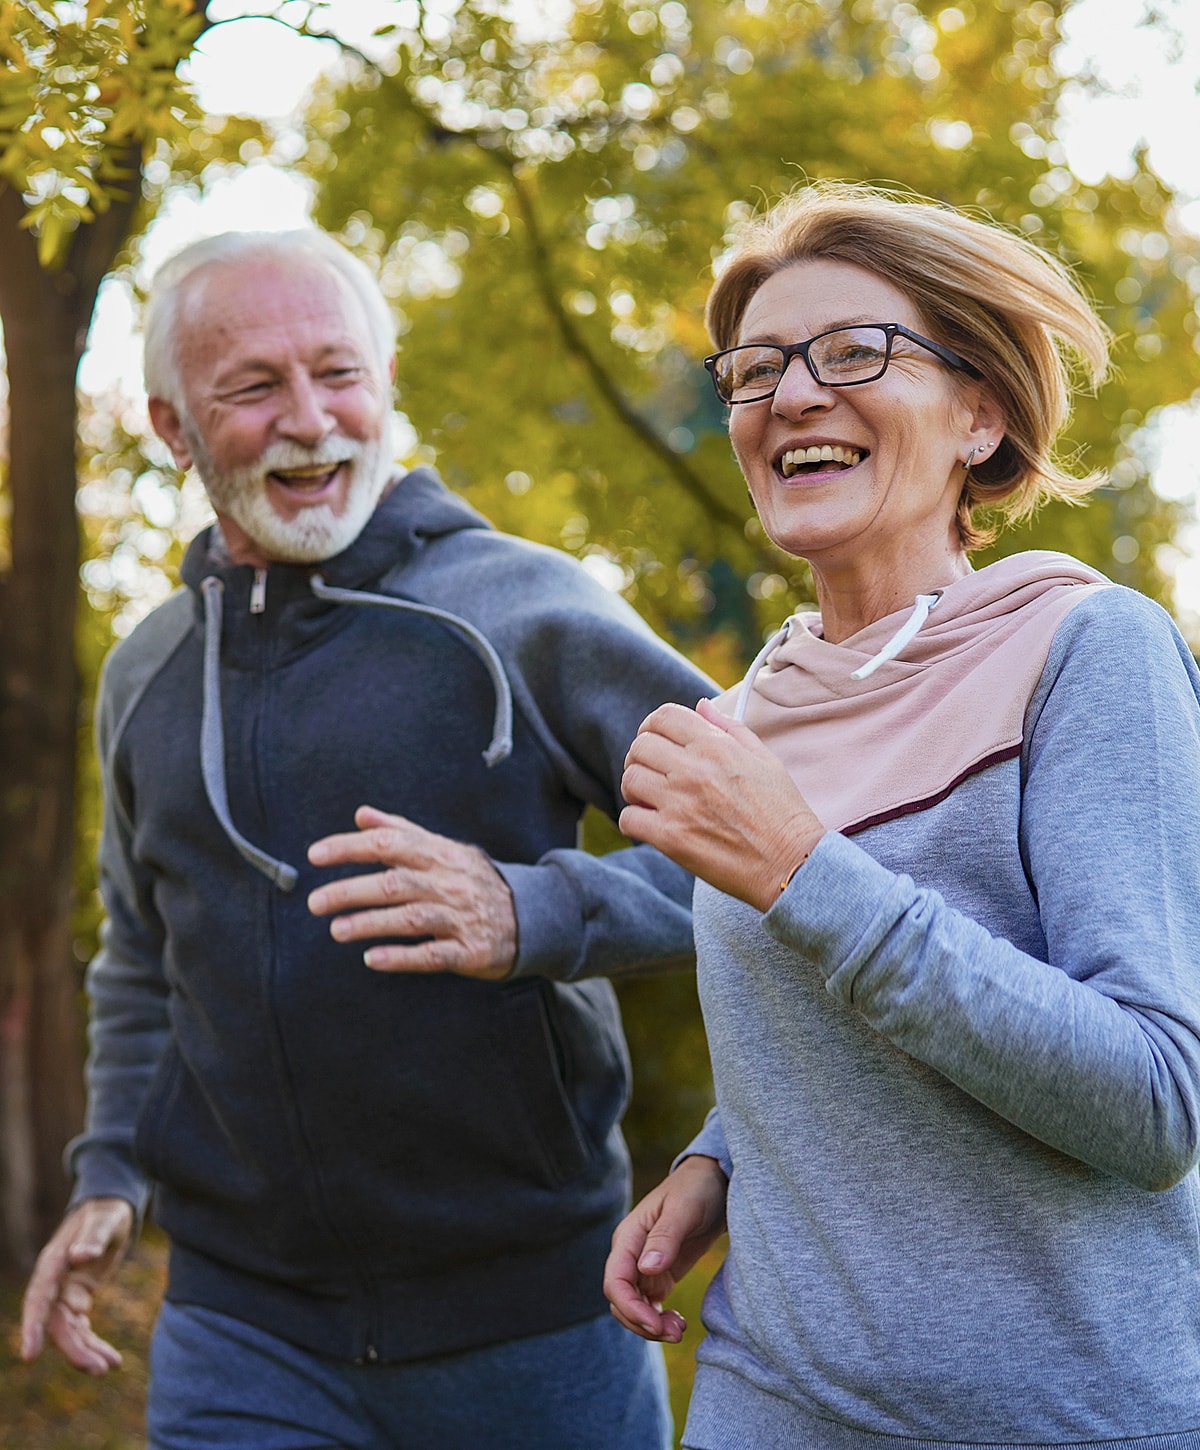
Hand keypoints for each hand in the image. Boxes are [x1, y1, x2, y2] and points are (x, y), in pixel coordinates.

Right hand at [20, 1196, 133, 1374]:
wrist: (110, 1208)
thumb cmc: (107, 1211)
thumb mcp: (106, 1219)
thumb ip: (94, 1235)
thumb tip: (80, 1256)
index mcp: (54, 1264)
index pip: (39, 1300)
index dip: (33, 1327)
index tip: (29, 1356)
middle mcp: (54, 1283)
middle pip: (55, 1324)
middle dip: (74, 1349)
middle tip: (98, 1369)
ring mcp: (64, 1293)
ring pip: (68, 1332)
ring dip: (86, 1352)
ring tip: (110, 1367)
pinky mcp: (78, 1298)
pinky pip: (81, 1328)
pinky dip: (93, 1344)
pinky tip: (112, 1360)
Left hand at [307, 806, 517, 978]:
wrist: (531, 915)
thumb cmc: (475, 881)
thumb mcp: (444, 849)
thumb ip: (402, 831)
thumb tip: (361, 814)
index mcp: (440, 855)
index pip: (390, 843)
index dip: (351, 847)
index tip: (316, 855)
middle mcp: (449, 883)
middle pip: (395, 883)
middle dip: (351, 891)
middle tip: (316, 902)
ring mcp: (461, 918)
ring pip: (410, 918)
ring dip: (371, 923)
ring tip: (337, 930)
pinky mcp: (470, 951)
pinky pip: (432, 955)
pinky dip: (401, 958)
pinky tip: (373, 959)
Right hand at [603, 1155, 728, 1342]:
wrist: (715, 1183)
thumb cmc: (697, 1188)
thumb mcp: (684, 1209)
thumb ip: (665, 1237)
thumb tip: (646, 1269)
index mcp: (629, 1237)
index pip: (615, 1282)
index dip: (631, 1308)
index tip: (656, 1324)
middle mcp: (631, 1254)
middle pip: (621, 1301)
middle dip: (642, 1323)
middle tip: (675, 1333)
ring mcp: (644, 1267)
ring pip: (634, 1308)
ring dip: (651, 1326)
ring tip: (679, 1331)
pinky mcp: (661, 1275)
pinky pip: (650, 1306)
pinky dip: (660, 1320)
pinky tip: (679, 1322)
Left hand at [620, 698, 824, 910]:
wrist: (792, 862)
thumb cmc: (782, 812)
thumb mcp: (764, 759)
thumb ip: (730, 728)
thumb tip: (700, 707)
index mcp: (715, 745)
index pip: (662, 717)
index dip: (652, 727)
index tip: (656, 742)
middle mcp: (693, 769)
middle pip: (640, 746)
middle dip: (641, 757)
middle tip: (652, 774)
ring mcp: (679, 803)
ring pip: (630, 779)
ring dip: (635, 789)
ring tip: (650, 800)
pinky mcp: (671, 837)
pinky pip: (629, 819)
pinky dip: (634, 822)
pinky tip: (652, 825)